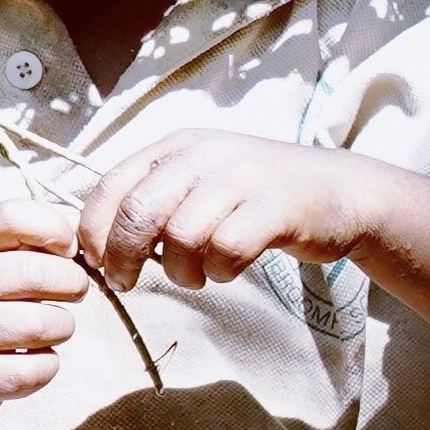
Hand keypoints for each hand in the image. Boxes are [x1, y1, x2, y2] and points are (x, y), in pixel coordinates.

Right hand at [0, 198, 88, 417]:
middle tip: (75, 289)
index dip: (53, 226)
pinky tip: (37, 357)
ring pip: (41, 324)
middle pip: (34, 272)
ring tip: (54, 326)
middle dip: (72, 282)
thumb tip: (85, 229)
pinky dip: (48, 364)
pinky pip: (34, 371)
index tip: (67, 247)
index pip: (11, 216)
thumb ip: (32, 238)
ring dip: (63, 326)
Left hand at [78, 129, 376, 291]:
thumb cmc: (255, 195)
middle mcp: (203, 154)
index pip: (111, 183)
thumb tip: (98, 245)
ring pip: (181, 234)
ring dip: (180, 270)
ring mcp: (240, 177)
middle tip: (126, 283)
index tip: (96, 263)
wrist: (336, 190)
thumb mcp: (198, 182)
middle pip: (139, 210)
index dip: (93, 229)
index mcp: (175, 146)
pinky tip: (228, 268)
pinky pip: (227, 248)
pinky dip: (221, 270)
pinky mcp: (274, 206)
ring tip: (197, 275)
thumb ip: (154, 201)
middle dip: (124, 256)